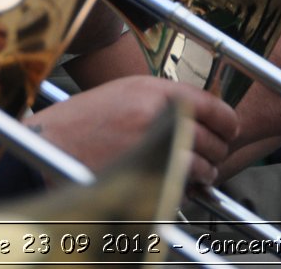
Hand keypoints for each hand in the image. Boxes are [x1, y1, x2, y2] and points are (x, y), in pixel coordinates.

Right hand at [30, 77, 237, 186]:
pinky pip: (179, 188)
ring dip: (205, 173)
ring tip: (201, 174)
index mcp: (156, 92)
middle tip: (213, 156)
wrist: (51, 143)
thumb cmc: (86, 117)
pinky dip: (184, 190)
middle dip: (217, 151)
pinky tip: (175, 185)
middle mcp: (157, 118)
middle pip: (212, 139)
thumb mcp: (128, 90)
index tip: (230, 130)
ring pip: (200, 167)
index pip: (214, 106)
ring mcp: (150, 149)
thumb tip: (203, 114)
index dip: (228, 122)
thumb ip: (167, 98)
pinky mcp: (143, 177)